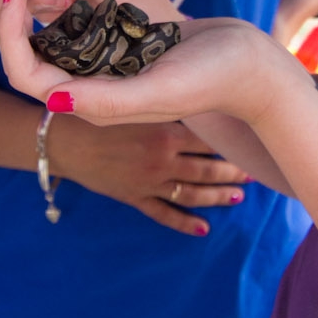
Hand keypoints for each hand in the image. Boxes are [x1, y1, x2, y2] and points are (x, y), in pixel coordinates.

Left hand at [0, 0, 281, 134]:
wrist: (252, 66)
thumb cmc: (212, 78)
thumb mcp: (160, 88)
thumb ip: (108, 100)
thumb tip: (53, 99)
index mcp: (92, 103)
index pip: (26, 74)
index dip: (7, 32)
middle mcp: (91, 89)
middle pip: (28, 55)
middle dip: (11, 14)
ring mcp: (104, 68)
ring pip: (48, 39)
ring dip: (30, 6)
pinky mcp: (119, 47)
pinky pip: (75, 26)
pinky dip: (60, 0)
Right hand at [45, 112, 248, 236]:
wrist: (64, 138)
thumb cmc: (98, 110)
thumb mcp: (135, 99)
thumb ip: (164, 99)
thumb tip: (194, 88)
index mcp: (166, 132)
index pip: (209, 140)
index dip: (231, 143)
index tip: (249, 141)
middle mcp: (163, 160)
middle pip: (207, 169)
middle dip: (232, 172)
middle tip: (253, 172)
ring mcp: (150, 182)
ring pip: (192, 193)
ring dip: (217, 196)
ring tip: (239, 195)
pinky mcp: (135, 197)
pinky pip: (164, 215)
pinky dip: (185, 224)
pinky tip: (205, 229)